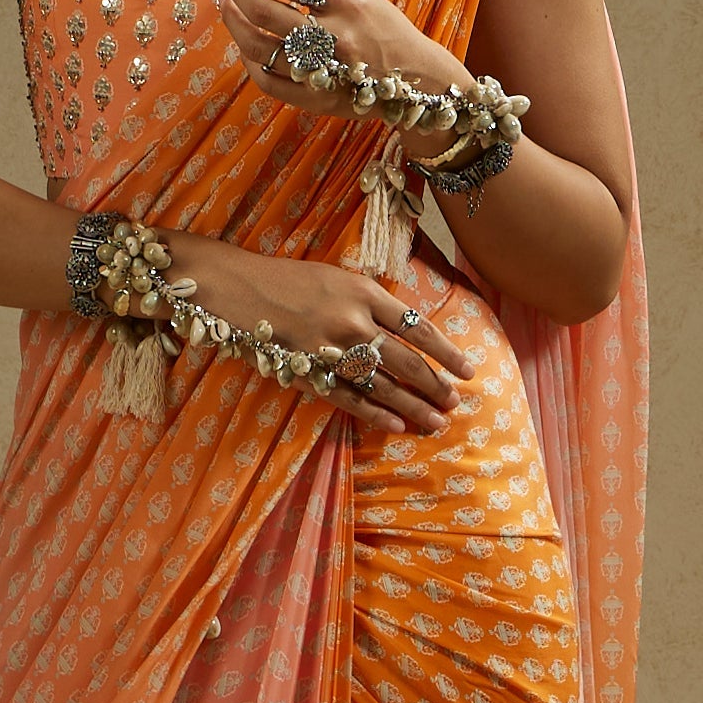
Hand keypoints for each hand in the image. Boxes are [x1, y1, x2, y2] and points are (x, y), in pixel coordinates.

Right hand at [166, 237, 476, 438]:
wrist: (234, 287)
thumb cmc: (287, 279)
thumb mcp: (336, 276)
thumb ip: (371, 301)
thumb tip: (407, 329)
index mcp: (364, 292)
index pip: (418, 326)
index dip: (447, 351)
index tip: (468, 369)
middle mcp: (353, 320)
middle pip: (406, 360)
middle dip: (435, 385)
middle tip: (455, 403)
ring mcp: (330, 349)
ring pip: (383, 384)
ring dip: (414, 406)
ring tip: (437, 422)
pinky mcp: (308, 371)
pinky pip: (349, 399)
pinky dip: (375, 414)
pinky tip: (397, 426)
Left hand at [216, 0, 468, 141]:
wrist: (417, 80)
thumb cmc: (384, 25)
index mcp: (347, 2)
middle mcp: (334, 38)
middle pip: (264, 10)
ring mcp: (323, 73)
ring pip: (259, 48)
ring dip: (233, 22)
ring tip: (224, 0)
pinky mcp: (316, 101)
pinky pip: (268, 81)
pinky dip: (249, 60)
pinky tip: (243, 41)